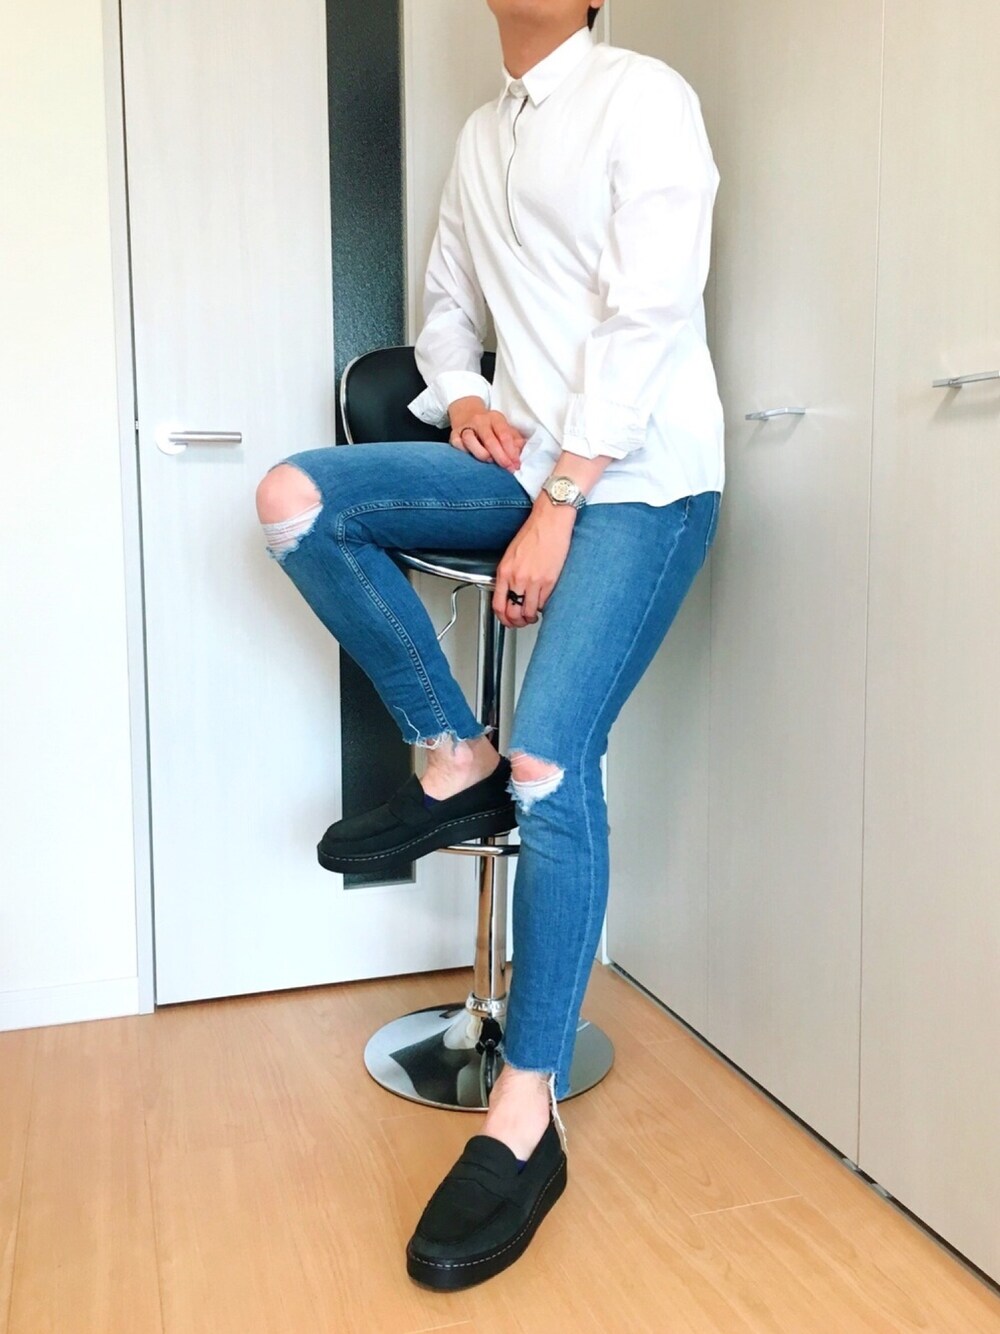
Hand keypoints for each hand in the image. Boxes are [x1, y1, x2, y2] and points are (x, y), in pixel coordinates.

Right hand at [448, 397, 524, 471]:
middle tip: (507, 468)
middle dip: (500, 457)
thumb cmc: (490, 427)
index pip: (504, 435)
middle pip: (490, 440)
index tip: (515, 464)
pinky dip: (465, 453)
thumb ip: (514, 441)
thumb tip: (520, 453)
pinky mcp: (454, 435)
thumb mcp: (504, 429)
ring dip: (482, 454)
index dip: (511, 451)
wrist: (467, 414)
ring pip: (470, 440)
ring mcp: (465, 427)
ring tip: (490, 462)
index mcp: (495, 418)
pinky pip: (458, 445)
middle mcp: (480, 420)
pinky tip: (473, 460)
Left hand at [493, 501, 575, 627]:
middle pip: (513, 613)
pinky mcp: (549, 580)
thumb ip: (508, 574)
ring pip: (529, 612)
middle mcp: (517, 578)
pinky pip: (543, 603)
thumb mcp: (512, 554)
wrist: (549, 521)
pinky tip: (541, 603)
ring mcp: (533, 580)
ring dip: (531, 617)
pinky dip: (542, 606)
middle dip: (517, 622)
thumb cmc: (533, 533)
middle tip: (521, 621)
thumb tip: (509, 591)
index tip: (507, 620)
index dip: (502, 618)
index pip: (498, 604)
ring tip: (533, 614)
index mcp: (505, 571)